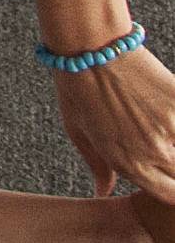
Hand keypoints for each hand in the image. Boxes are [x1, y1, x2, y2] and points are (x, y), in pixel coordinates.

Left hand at [52, 46, 174, 198]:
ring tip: (159, 122)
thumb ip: (98, 166)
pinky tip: (168, 106)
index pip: (169, 195)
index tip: (171, 175)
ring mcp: (170, 129)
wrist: (90, 47)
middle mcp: (153, 152)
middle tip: (160, 139)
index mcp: (128, 163)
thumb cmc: (78, 86)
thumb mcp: (78, 131)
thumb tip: (103, 192)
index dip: (174, 189)